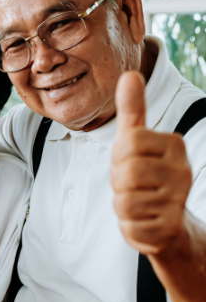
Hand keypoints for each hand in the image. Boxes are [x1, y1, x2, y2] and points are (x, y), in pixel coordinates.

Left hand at [111, 71, 192, 254]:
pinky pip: (129, 224)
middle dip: (119, 181)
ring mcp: (178, 200)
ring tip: (138, 201)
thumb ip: (132, 110)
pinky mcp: (170, 228)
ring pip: (124, 200)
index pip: (128, 142)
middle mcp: (182, 170)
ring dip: (123, 203)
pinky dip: (129, 225)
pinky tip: (144, 220)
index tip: (130, 161)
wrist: (168, 224)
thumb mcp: (135, 140)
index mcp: (174, 144)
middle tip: (132, 185)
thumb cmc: (145, 174)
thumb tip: (130, 74)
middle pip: (125, 172)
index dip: (119, 156)